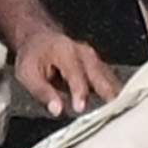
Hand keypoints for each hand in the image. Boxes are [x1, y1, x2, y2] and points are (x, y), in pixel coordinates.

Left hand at [7, 22, 124, 113]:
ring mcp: (93, 57)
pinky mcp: (97, 64)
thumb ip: (43, 92)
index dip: (79, 91)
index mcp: (65, 52)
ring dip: (113, 90)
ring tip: (119, 107)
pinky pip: (108, 76)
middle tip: (112, 108)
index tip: (80, 107)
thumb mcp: (28, 74)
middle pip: (99, 72)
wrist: (39, 38)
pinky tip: (116, 100)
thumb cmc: (34, 56)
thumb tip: (57, 109)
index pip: (76, 73)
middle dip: (106, 90)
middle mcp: (83, 52)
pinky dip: (112, 88)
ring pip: (107, 74)